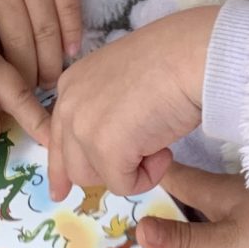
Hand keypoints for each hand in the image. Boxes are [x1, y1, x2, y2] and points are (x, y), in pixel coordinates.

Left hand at [46, 7, 215, 201]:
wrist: (191, 57)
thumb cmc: (171, 61)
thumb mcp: (123, 81)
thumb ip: (105, 107)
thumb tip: (108, 142)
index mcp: (71, 85)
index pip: (57, 137)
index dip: (62, 167)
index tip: (61, 190)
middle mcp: (68, 105)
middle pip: (73, 164)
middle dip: (105, 169)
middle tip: (140, 159)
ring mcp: (83, 128)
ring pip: (93, 178)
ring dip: (128, 171)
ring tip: (157, 145)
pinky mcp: (106, 149)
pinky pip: (123, 185)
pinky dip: (149, 176)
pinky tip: (165, 151)